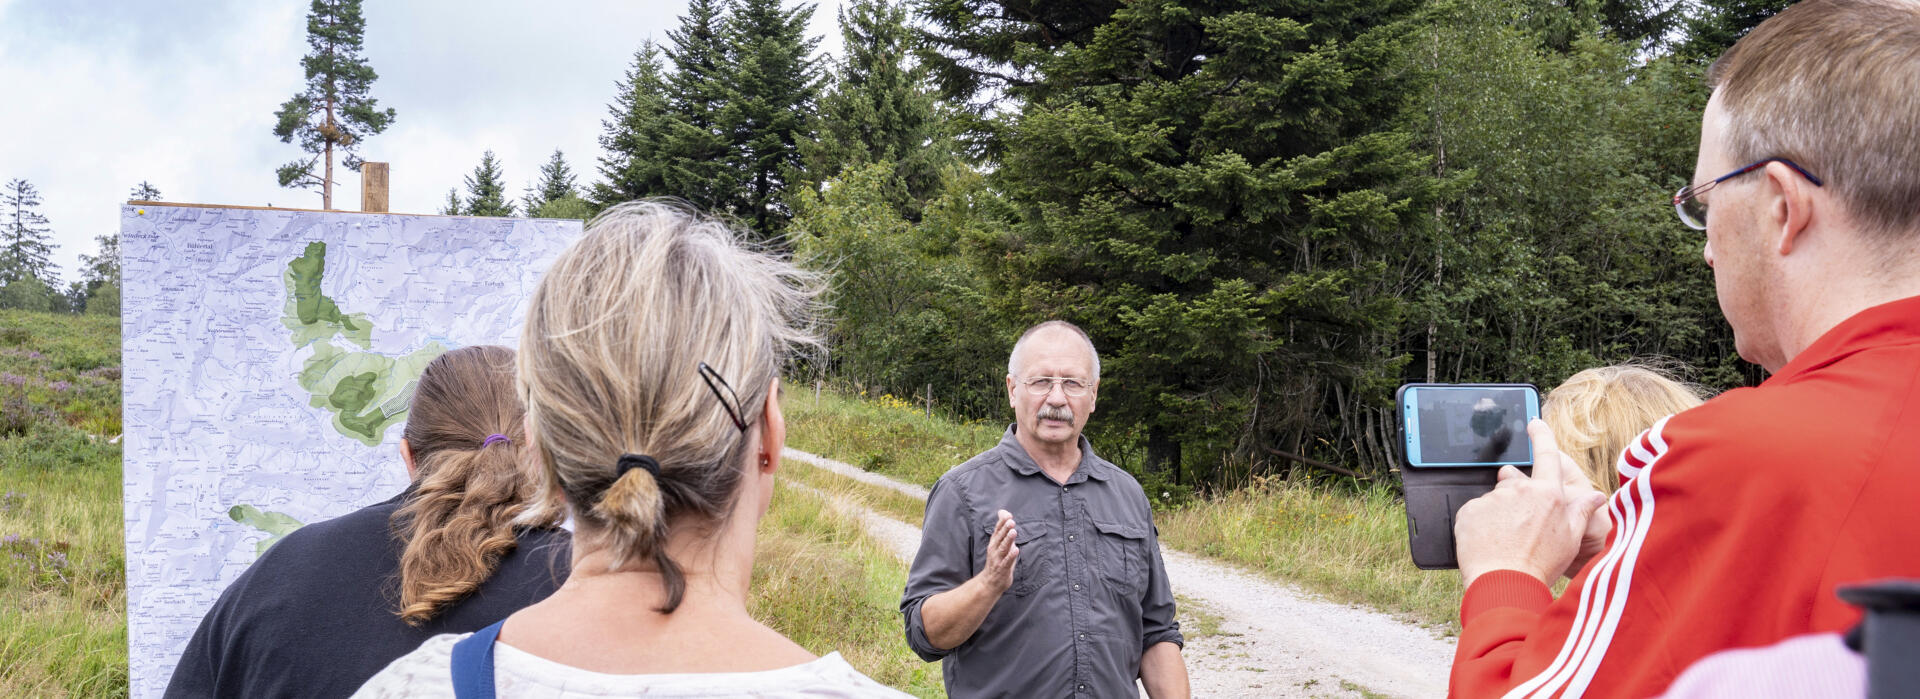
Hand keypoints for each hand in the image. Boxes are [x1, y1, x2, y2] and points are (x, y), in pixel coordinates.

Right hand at [977, 509, 1019, 592]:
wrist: (990, 582)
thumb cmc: (997, 560)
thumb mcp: (1000, 543)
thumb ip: (1003, 529)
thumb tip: (1004, 512)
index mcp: (994, 542)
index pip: (997, 530)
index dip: (1002, 523)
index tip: (1007, 515)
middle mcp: (994, 549)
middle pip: (1000, 537)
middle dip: (1005, 529)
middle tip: (1011, 521)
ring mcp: (998, 559)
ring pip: (1003, 548)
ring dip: (1008, 540)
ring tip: (1013, 532)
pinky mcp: (1003, 568)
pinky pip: (1007, 561)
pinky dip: (1011, 556)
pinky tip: (1016, 550)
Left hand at [1455, 420, 1608, 587]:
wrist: (1505, 584)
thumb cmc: (1540, 565)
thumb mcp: (1570, 539)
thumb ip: (1581, 511)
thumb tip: (1596, 496)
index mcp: (1548, 495)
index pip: (1546, 455)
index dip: (1542, 436)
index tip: (1534, 422)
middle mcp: (1519, 491)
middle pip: (1515, 481)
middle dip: (1515, 495)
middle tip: (1519, 526)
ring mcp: (1492, 499)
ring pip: (1494, 500)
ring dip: (1498, 513)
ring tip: (1504, 540)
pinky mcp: (1469, 510)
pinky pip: (1474, 512)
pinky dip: (1479, 524)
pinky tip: (1488, 542)